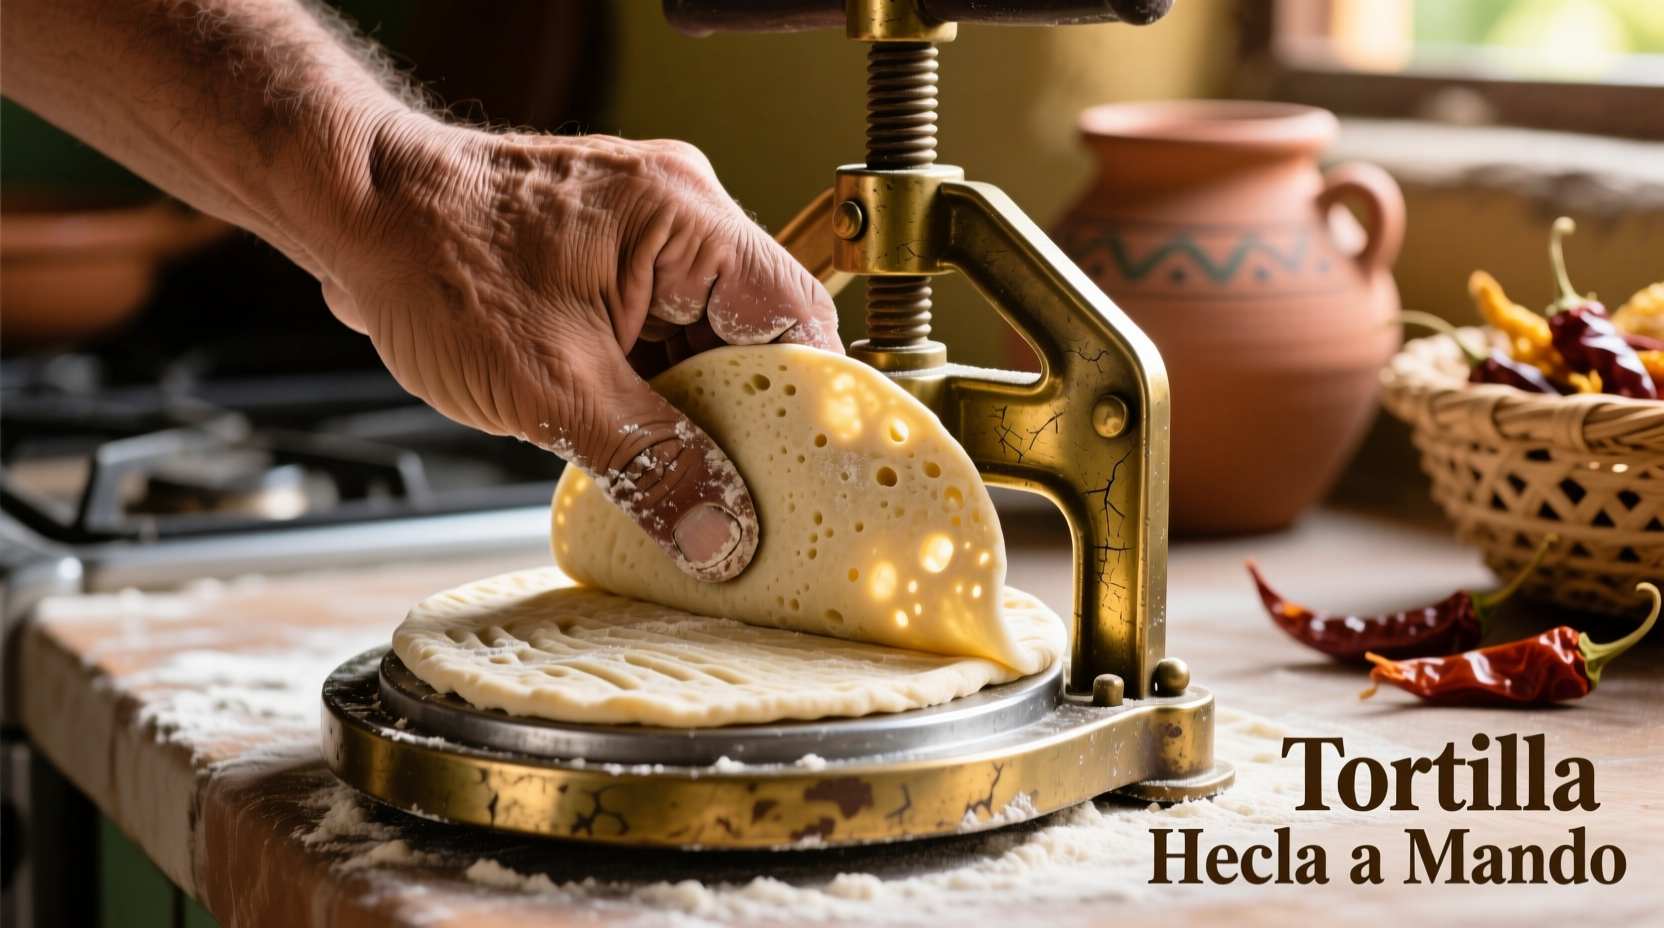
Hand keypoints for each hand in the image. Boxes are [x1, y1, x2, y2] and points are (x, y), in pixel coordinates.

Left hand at [320, 118, 842, 580]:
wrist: (350, 210)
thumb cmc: (431, 262)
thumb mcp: (552, 388)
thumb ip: (650, 463)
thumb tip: (720, 533)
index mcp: (687, 219)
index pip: (796, 320)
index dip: (809, 407)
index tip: (811, 478)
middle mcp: (679, 217)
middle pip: (755, 340)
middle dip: (747, 424)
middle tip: (747, 504)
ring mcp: (643, 239)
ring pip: (704, 347)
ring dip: (695, 416)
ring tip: (691, 487)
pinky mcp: (607, 264)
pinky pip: (660, 340)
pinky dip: (655, 396)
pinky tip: (645, 451)